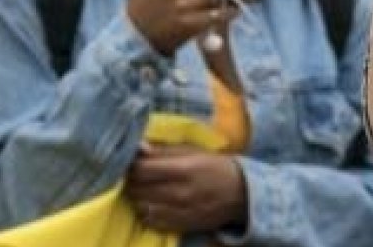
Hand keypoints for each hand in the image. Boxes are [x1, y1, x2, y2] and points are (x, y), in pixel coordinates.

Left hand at [126, 144, 247, 233]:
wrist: (242, 193)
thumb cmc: (215, 166)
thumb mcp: (194, 152)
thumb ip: (164, 151)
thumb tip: (138, 147)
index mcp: (184, 169)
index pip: (141, 170)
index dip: (131, 165)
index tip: (132, 162)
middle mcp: (180, 193)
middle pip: (137, 188)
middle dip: (132, 180)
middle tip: (138, 174)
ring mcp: (179, 212)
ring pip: (141, 205)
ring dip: (139, 196)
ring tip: (146, 188)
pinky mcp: (180, 225)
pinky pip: (151, 220)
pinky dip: (148, 210)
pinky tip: (155, 202)